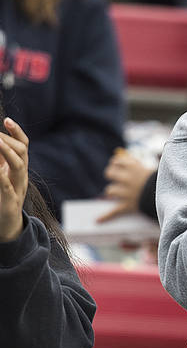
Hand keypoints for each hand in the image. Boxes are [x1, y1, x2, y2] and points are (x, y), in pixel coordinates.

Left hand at [0, 117, 28, 242]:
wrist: (7, 227)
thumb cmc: (1, 198)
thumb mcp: (2, 175)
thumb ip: (1, 160)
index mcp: (18, 168)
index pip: (23, 145)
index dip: (17, 131)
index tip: (7, 120)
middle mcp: (20, 177)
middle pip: (22, 152)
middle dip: (8, 140)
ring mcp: (17, 190)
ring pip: (18, 166)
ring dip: (7, 152)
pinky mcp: (10, 203)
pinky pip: (7, 188)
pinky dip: (2, 178)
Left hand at [98, 149, 153, 221]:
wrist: (168, 194)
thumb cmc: (159, 181)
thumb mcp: (147, 167)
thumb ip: (133, 160)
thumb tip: (118, 153)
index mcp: (133, 167)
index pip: (116, 161)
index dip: (115, 163)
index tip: (117, 165)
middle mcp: (127, 179)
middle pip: (109, 173)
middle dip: (111, 175)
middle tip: (115, 177)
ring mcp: (126, 193)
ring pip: (110, 191)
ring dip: (112, 191)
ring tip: (116, 193)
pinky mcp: (128, 205)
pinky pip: (114, 211)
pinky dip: (106, 216)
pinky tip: (97, 220)